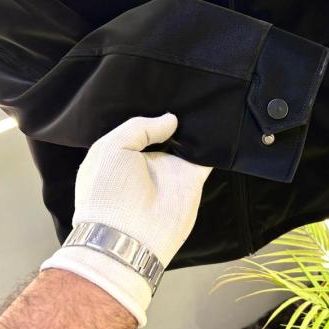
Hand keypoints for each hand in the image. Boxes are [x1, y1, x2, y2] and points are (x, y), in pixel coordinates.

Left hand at [40, 113, 211, 325]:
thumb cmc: (109, 190)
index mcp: (121, 154)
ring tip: (206, 98)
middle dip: (176, 114)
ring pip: (188, 142)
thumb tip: (171, 120)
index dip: (150, 110)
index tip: (164, 92)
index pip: (139, 127)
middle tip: (189, 92)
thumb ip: (140, 127)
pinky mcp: (192, 179)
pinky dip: (214, 142)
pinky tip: (219, 120)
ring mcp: (171, 170)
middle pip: (165, 132)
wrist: (128, 237)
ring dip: (196, 126)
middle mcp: (147, 160)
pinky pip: (207, 157)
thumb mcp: (111, 147)